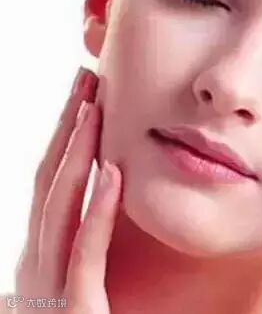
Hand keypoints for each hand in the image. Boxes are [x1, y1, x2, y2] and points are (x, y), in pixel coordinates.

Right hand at [12, 68, 121, 312]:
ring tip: (95, 108)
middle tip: (87, 79)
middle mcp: (36, 267)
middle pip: (50, 183)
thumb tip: (96, 195)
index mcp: (41, 257)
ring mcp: (49, 291)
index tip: (87, 95)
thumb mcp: (75, 285)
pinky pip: (85, 256)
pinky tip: (115, 174)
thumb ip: (78, 246)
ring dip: (78, 155)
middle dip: (68, 128)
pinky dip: (98, 212)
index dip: (66, 136)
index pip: (52, 184)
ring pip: (61, 209)